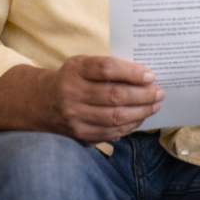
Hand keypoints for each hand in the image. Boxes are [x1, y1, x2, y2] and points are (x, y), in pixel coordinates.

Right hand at [35, 56, 163, 144]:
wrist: (40, 102)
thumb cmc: (71, 79)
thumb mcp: (83, 64)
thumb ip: (108, 68)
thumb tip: (144, 78)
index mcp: (75, 69)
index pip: (107, 68)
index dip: (132, 72)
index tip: (150, 75)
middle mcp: (72, 94)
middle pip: (114, 95)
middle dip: (143, 95)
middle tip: (159, 92)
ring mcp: (74, 117)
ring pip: (115, 117)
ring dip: (140, 112)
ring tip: (154, 105)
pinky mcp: (79, 135)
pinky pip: (110, 132)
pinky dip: (129, 126)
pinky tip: (140, 118)